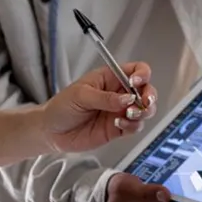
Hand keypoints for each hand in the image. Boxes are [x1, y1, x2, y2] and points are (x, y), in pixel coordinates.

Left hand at [41, 62, 157, 152]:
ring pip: (144, 110)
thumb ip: (105, 98)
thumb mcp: (80, 95)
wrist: (51, 131)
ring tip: (128, 115)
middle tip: (143, 102)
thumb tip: (126, 99)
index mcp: (110, 78)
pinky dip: (132, 126)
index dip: (142, 74)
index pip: (135, 70)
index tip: (136, 82)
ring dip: (142, 112)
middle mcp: (119, 94)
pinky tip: (119, 125)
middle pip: (146, 90)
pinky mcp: (118, 129)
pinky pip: (134, 127)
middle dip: (149, 96)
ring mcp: (120, 112)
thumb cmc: (62, 106)